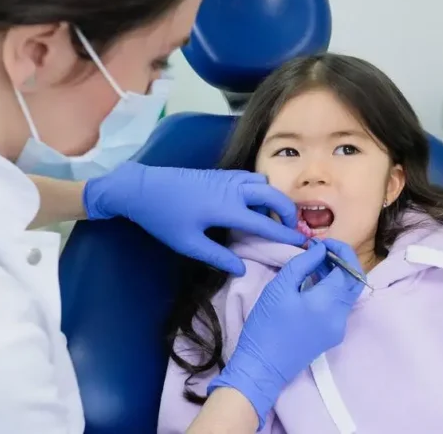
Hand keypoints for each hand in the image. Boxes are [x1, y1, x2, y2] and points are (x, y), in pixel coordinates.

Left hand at [83, 161, 306, 273]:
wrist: (141, 188)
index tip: (300, 242)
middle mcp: (231, 189)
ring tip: (269, 217)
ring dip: (272, 198)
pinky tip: (250, 203)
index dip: (284, 234)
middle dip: (286, 211)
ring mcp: (225, 178)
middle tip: (289, 228)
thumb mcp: (188, 243)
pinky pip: (248, 178)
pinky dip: (259, 189)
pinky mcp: (218, 174)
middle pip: (272, 195)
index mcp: (226, 208)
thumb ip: (217, 256)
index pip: (264, 223)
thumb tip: (242, 268)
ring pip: (262, 182)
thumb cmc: (163, 218)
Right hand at [207, 239, 364, 424]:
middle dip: (343, 261)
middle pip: (355, 281)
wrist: (262, 366)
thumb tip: (320, 250)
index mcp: (329, 303)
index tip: (319, 243)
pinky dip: (331, 289)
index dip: (338, 250)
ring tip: (314, 263)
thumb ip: (302, 264)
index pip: (347, 269)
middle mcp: (341, 316)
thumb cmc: (266, 325)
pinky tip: (312, 283)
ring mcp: (338, 328)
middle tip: (321, 250)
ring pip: (348, 294)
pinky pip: (339, 306)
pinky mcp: (331, 335)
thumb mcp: (279, 288)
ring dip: (337, 275)